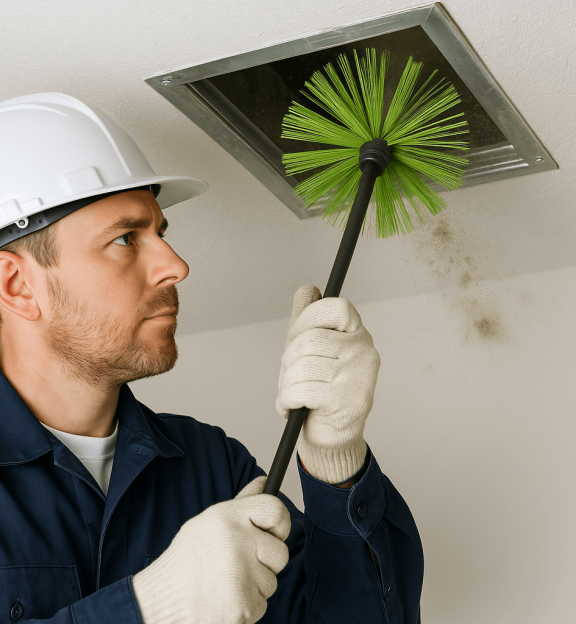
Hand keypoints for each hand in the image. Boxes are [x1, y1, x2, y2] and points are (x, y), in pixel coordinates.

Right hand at [132, 476, 290, 623]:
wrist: (161, 600)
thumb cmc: (188, 559)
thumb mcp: (210, 521)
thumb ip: (242, 505)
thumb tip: (264, 483)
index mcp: (228, 517)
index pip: (275, 509)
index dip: (281, 522)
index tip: (275, 532)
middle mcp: (237, 541)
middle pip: (280, 552)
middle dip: (266, 562)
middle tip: (239, 565)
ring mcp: (241, 574)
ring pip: (271, 581)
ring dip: (254, 585)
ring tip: (225, 582)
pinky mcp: (243, 605)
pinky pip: (262, 604)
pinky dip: (246, 605)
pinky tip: (224, 599)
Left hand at [276, 285, 379, 483]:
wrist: (332, 436)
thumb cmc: (320, 387)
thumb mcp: (312, 349)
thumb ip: (309, 319)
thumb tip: (308, 289)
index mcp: (358, 334)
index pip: (336, 307)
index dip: (309, 318)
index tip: (298, 338)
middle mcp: (364, 351)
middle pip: (309, 339)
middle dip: (288, 360)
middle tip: (290, 376)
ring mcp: (358, 376)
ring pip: (302, 365)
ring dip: (286, 383)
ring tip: (291, 394)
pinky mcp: (346, 400)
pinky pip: (301, 389)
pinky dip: (286, 400)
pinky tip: (290, 407)